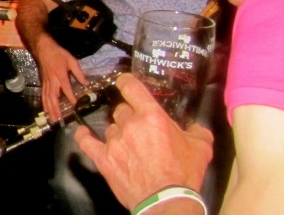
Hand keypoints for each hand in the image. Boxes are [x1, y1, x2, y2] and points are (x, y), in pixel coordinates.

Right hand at [33, 35, 86, 120]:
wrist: (43, 48)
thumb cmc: (58, 54)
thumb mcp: (71, 60)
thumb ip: (78, 72)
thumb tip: (86, 83)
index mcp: (60, 75)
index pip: (66, 89)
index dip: (71, 98)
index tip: (76, 106)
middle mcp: (52, 81)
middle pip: (53, 97)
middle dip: (56, 109)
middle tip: (59, 119)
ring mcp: (46, 83)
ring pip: (47, 98)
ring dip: (49, 109)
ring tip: (52, 118)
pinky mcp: (43, 83)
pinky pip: (43, 95)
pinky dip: (44, 104)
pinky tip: (46, 110)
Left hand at [74, 73, 213, 207]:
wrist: (166, 200)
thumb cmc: (184, 174)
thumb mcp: (201, 148)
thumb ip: (197, 131)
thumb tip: (195, 127)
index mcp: (152, 116)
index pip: (132, 88)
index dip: (126, 82)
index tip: (124, 82)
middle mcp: (130, 124)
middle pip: (121, 111)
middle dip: (130, 117)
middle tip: (141, 131)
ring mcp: (114, 141)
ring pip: (111, 128)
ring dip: (118, 134)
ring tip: (130, 147)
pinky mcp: (103, 158)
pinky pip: (86, 142)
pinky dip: (83, 136)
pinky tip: (82, 133)